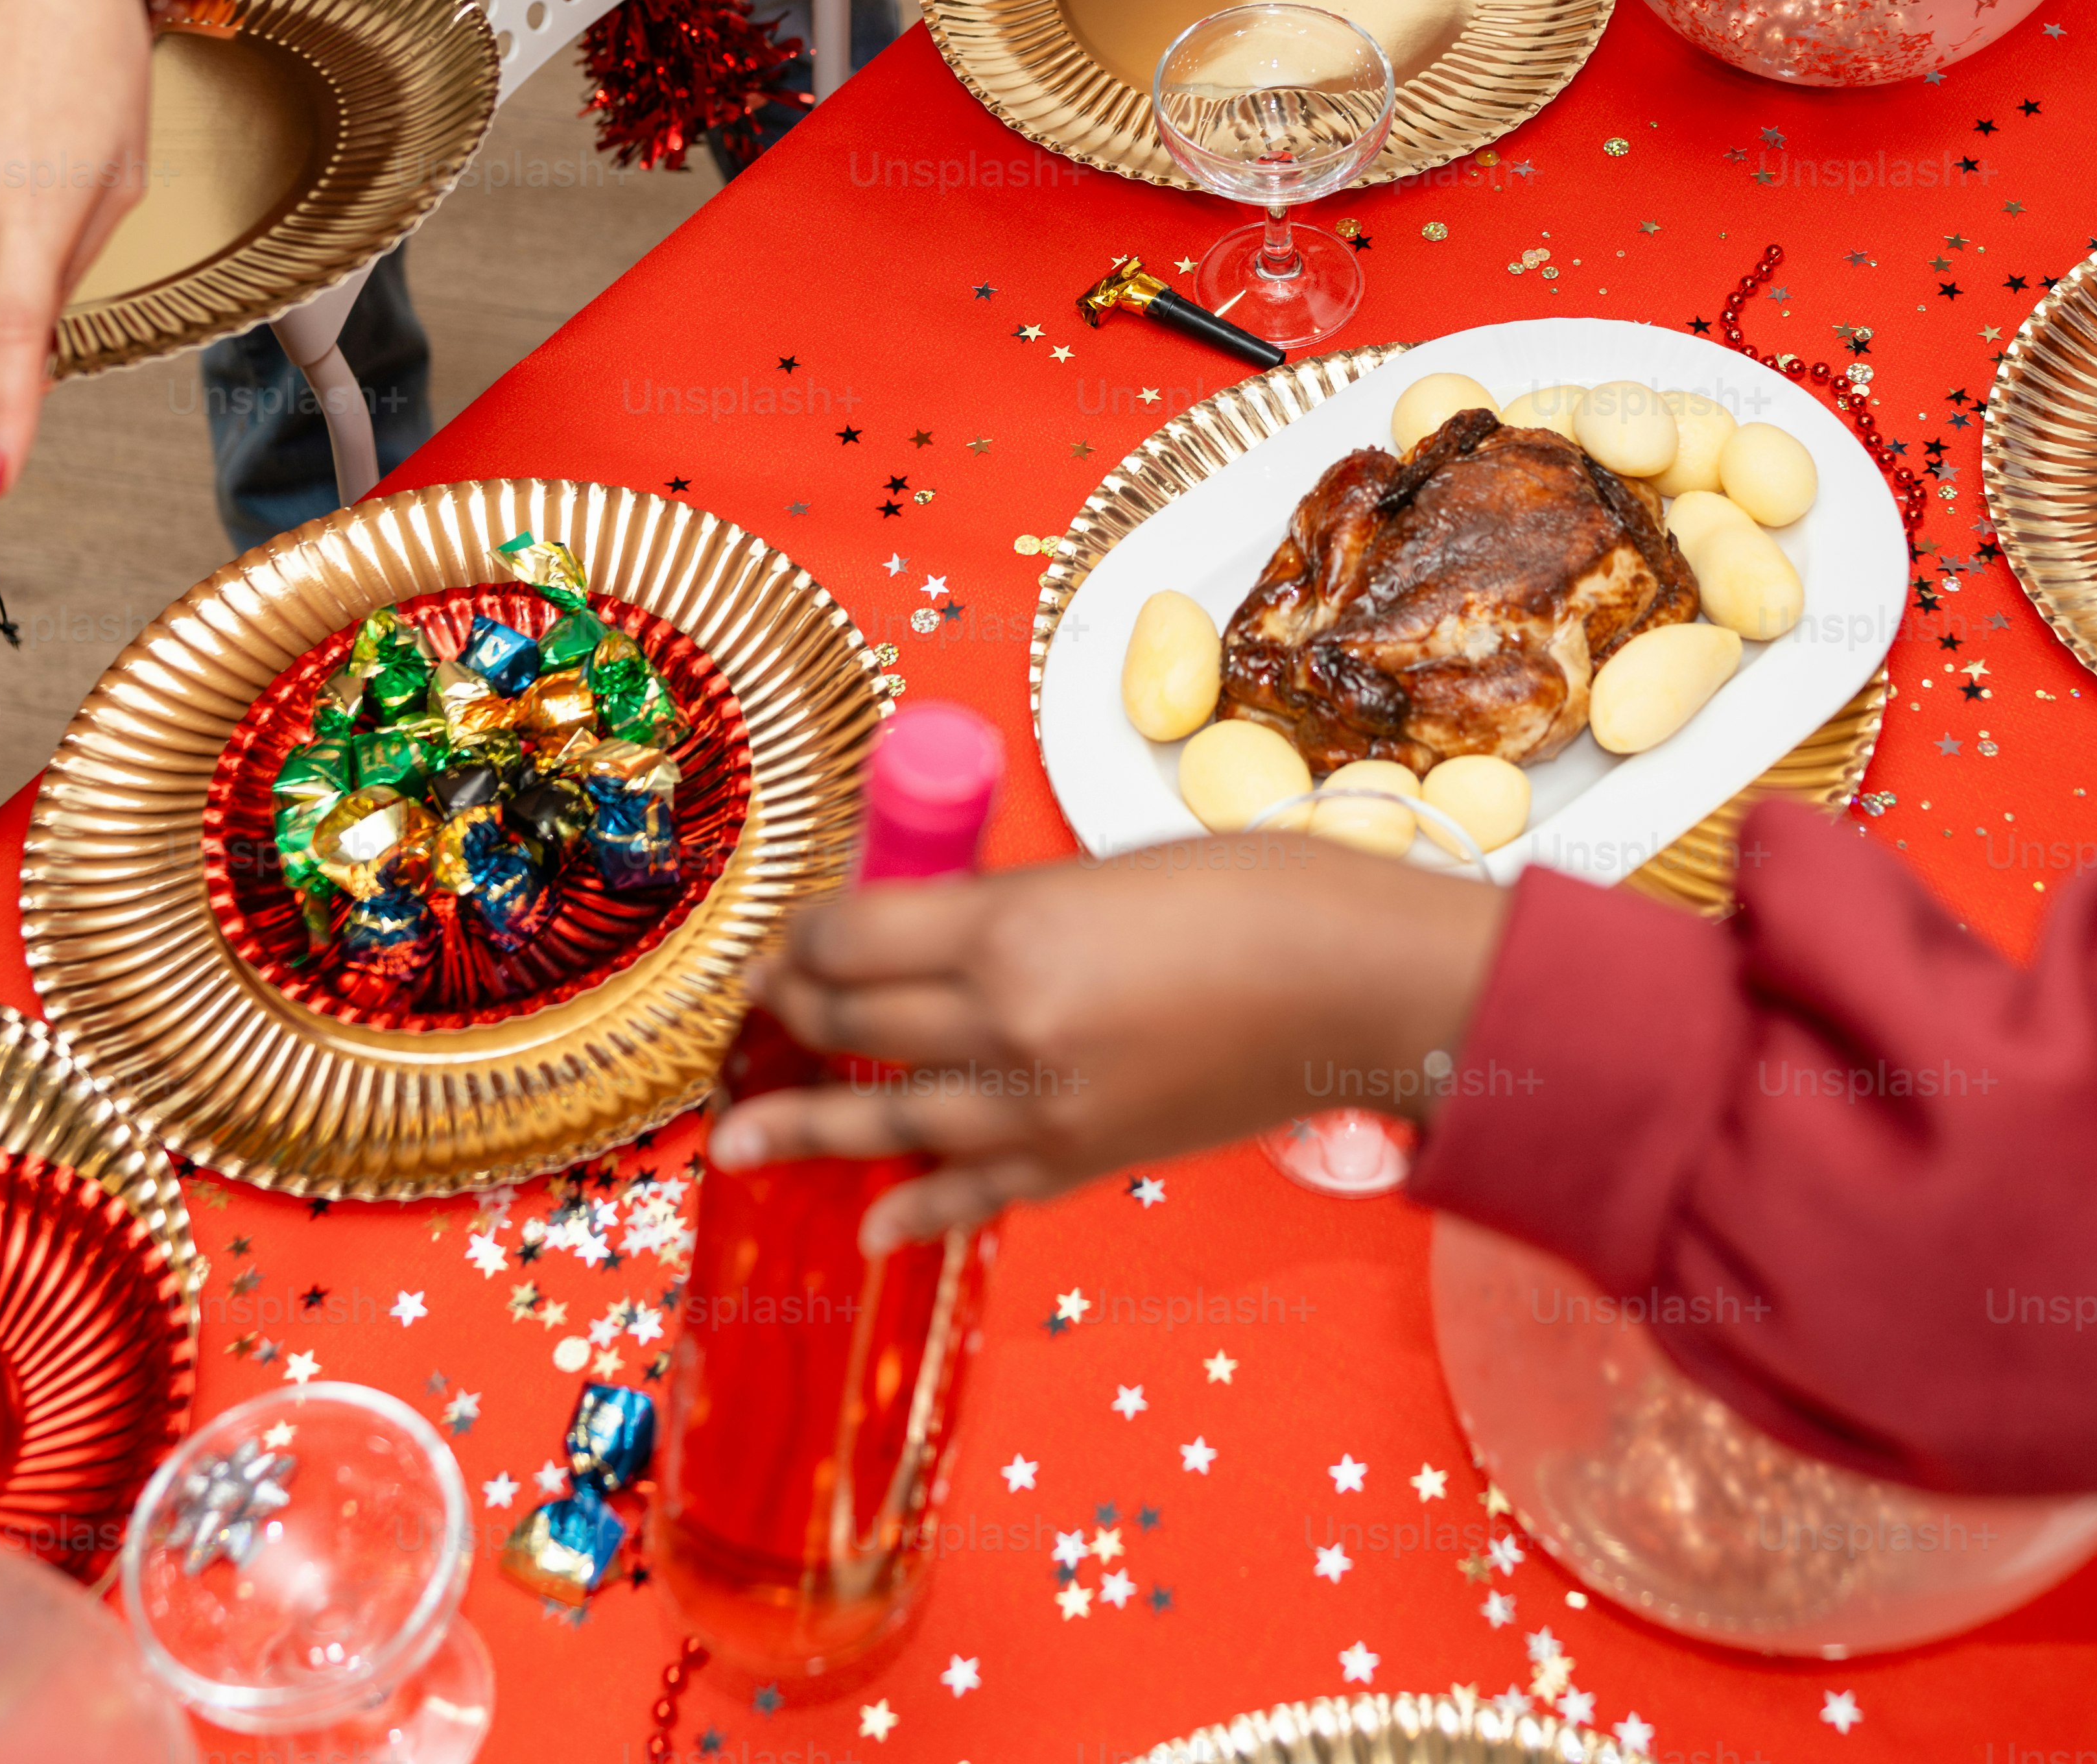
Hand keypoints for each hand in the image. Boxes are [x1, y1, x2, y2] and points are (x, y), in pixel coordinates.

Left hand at [709, 837, 1511, 1247]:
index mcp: (1010, 925)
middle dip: (790, 1018)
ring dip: (801, 1132)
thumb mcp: (1107, 871)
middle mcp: (1006, 1021)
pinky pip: (973, 1193)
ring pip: (883, 1120)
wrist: (1362, 990)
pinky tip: (871, 1225)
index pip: (849, 938)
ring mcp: (1041, 1104)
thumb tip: (934, 939)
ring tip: (733, 1145)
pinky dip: (915, 1208)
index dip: (800, 941)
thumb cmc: (1258, 897)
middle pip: (852, 1023)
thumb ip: (1014, 910)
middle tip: (756, 1018)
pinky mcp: (1085, 1161)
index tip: (785, 942)